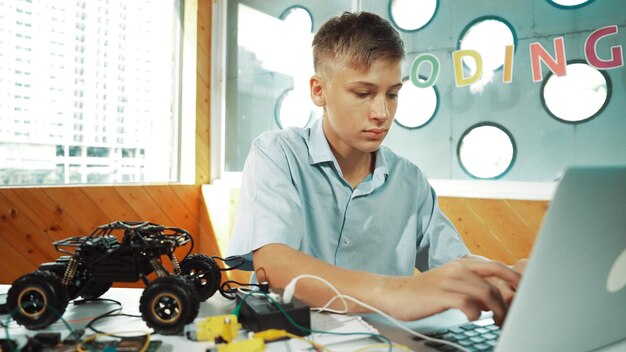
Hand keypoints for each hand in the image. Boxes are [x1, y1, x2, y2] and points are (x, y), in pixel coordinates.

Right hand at [378, 258, 520, 325]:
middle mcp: (457, 268)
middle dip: (508, 300)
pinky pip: (468, 303)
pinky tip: (472, 318)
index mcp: (461, 264)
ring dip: (497, 310)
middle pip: (495, 280)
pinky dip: (475, 313)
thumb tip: (492, 300)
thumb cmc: (422, 292)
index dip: (514, 279)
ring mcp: (449, 281)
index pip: (496, 266)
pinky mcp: (440, 295)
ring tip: (497, 322)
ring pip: (485, 292)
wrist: (393, 292)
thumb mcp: (448, 283)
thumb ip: (469, 286)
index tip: (524, 293)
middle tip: (510, 316)